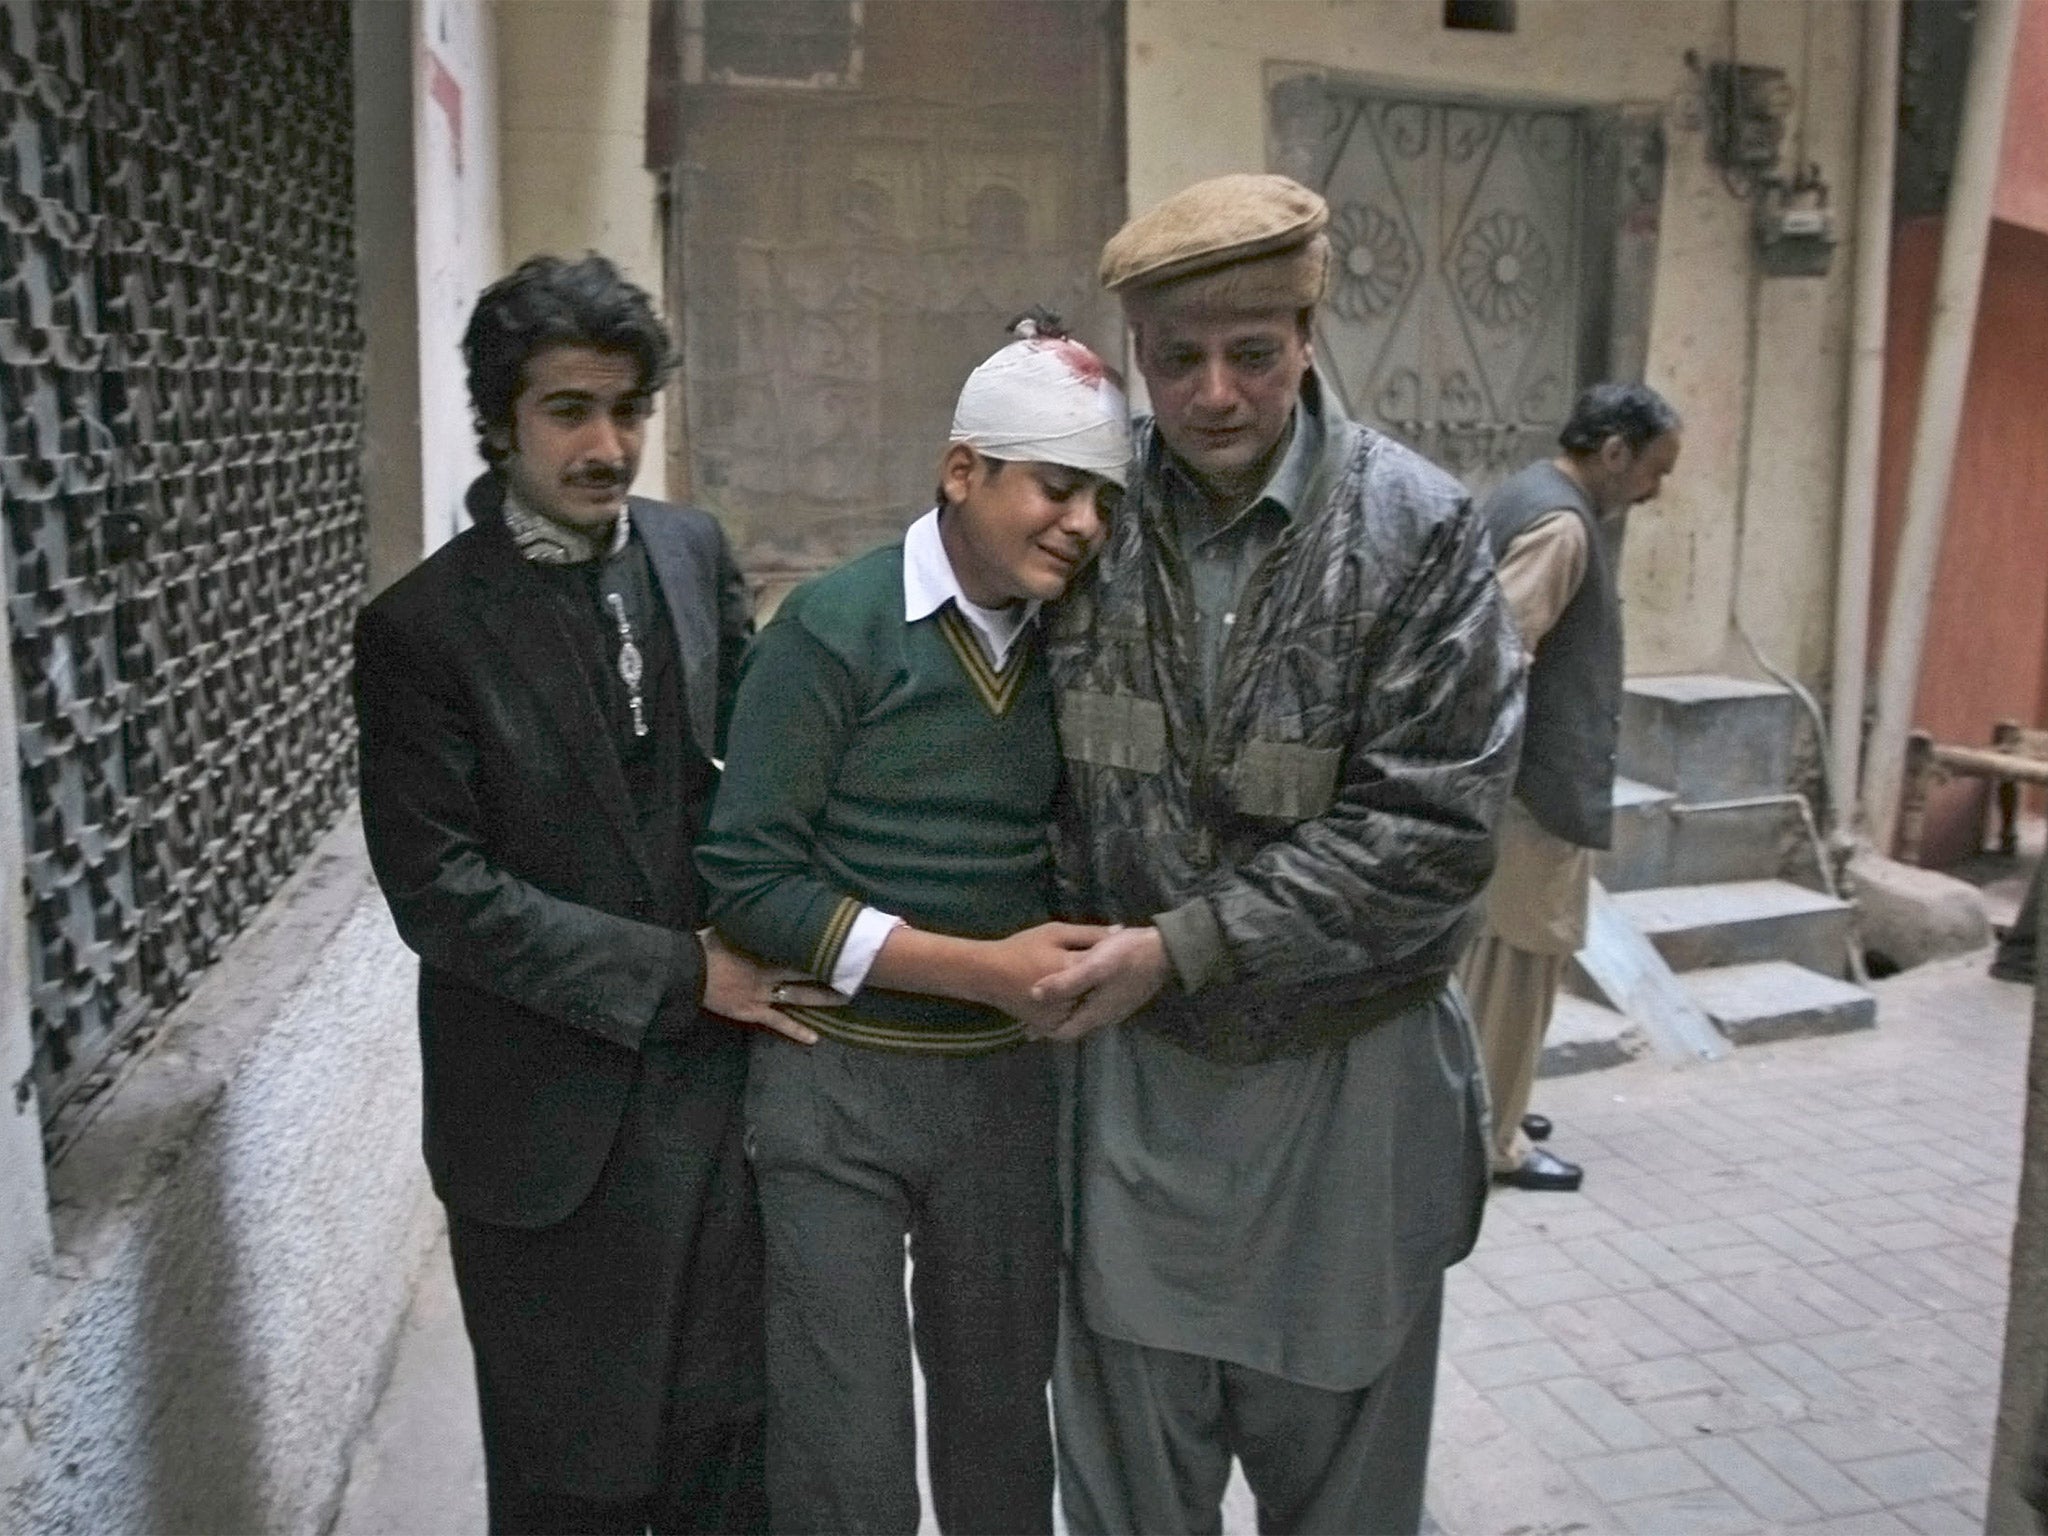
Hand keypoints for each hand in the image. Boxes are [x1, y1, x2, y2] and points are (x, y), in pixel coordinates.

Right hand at [698, 929, 844, 1045]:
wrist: (687, 969)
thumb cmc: (704, 945)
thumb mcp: (728, 927)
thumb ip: (746, 923)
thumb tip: (755, 904)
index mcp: (763, 949)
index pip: (798, 944)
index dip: (819, 943)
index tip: (840, 940)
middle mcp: (768, 971)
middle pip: (805, 970)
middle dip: (829, 970)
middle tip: (854, 968)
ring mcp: (762, 993)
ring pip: (799, 996)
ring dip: (822, 998)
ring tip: (844, 998)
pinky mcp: (753, 1011)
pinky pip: (779, 1022)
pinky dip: (797, 1031)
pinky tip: (815, 1039)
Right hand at [971, 922, 1114, 1027]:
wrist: (988, 975)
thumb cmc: (1021, 948)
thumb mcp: (1055, 932)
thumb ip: (1089, 933)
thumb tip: (1120, 931)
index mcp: (1069, 969)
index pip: (1107, 963)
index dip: (1116, 956)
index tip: (1120, 949)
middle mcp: (1067, 997)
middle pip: (1100, 989)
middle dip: (1105, 978)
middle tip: (1107, 967)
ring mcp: (1060, 1016)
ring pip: (1089, 1006)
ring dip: (1094, 995)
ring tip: (1094, 981)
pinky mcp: (1052, 1027)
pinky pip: (1075, 1018)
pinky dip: (1079, 1007)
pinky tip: (1077, 995)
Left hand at [1025, 926, 1168, 1042]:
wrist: (1165, 950)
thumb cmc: (1127, 956)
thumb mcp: (1093, 966)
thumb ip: (1065, 982)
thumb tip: (1034, 995)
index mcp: (1096, 1012)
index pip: (1065, 1033)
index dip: (1044, 1030)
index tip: (1027, 1022)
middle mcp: (1106, 1016)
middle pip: (1074, 1025)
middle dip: (1054, 1021)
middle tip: (1031, 1012)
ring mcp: (1118, 1007)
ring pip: (1086, 1015)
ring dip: (1068, 1011)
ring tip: (1049, 1000)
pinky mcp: (1124, 995)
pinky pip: (1096, 1004)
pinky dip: (1081, 1001)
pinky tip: (1076, 988)